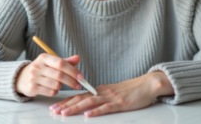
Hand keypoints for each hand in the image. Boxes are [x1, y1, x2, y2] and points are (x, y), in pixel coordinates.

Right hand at [15, 53, 83, 96]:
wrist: (22, 77)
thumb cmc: (42, 69)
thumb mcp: (52, 63)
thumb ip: (66, 61)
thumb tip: (78, 58)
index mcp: (44, 57)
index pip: (61, 63)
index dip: (73, 70)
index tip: (81, 77)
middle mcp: (37, 66)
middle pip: (60, 75)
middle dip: (71, 81)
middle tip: (78, 85)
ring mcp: (34, 78)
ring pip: (56, 85)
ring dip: (61, 86)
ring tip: (59, 84)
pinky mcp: (32, 88)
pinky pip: (50, 92)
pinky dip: (55, 91)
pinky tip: (52, 88)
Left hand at [49, 71, 173, 116]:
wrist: (147, 84)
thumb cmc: (131, 90)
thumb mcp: (113, 92)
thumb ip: (102, 97)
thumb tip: (89, 103)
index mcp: (100, 90)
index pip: (80, 95)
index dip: (67, 101)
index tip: (55, 106)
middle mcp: (103, 92)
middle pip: (81, 98)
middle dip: (66, 105)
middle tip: (54, 111)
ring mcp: (111, 97)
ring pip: (90, 102)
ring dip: (76, 108)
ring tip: (64, 114)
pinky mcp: (120, 104)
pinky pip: (106, 108)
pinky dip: (96, 111)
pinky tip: (88, 115)